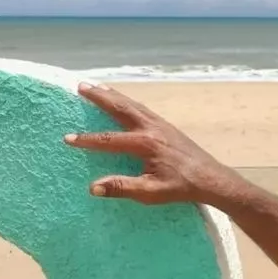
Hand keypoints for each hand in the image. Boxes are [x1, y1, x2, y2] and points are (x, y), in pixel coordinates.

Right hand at [63, 82, 244, 205]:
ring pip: (132, 104)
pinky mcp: (166, 126)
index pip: (110, 139)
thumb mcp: (152, 192)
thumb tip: (93, 187)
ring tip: (95, 86)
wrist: (210, 178)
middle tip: (80, 85)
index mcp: (146, 144)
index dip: (87, 139)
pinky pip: (142, 108)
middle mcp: (152, 128)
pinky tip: (122, 101)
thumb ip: (122, 188)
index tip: (67, 138)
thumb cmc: (181, 186)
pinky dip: (127, 101)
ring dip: (113, 94)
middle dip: (99, 97)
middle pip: (121, 108)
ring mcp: (160, 124)